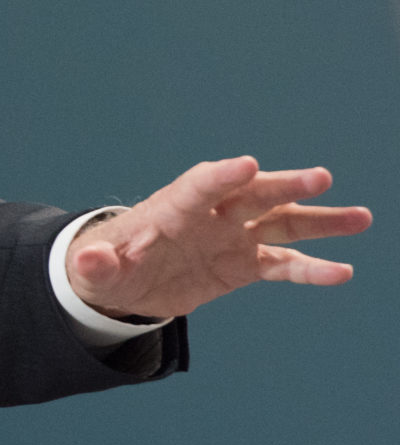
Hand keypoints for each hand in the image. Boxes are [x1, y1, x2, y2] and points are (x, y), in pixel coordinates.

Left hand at [66, 157, 371, 320]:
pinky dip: (309, 270)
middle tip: (319, 178)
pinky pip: (282, 265)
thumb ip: (95, 264)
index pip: (198, 186)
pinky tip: (341, 273)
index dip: (221, 177)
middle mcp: (209, 216)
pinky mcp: (243, 264)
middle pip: (251, 195)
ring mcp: (231, 237)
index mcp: (171, 209)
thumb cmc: (108, 265)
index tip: (247, 164)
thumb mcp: (95, 270)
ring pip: (280, 223)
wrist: (125, 280)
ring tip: (360, 218)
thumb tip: (85, 261)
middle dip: (282, 186)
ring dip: (318, 220)